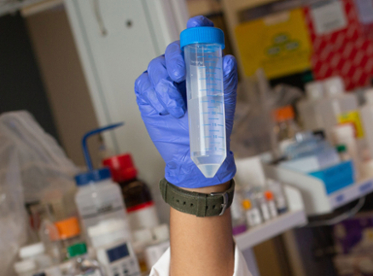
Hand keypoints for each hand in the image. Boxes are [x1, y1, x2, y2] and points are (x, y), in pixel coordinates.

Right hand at [135, 15, 237, 188]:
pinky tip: (165, 110)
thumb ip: (224, 81)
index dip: (196, 28)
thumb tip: (228, 61)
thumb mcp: (222, 104)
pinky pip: (144, 84)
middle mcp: (179, 70)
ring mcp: (162, 82)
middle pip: (171, 50)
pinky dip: (154, 96)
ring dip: (164, 87)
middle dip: (174, 59)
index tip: (197, 23)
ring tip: (177, 109)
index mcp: (199, 67)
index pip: (196, 40)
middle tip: (180, 75)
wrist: (194, 155)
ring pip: (155, 67)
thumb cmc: (211, 128)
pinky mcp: (148, 95)